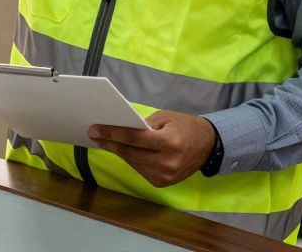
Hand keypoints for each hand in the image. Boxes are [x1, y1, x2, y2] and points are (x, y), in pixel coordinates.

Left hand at [88, 110, 216, 186]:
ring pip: (132, 162)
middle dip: (110, 143)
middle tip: (94, 134)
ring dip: (118, 151)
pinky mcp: (163, 183)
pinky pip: (140, 169)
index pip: (134, 138)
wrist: (208, 146)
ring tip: (104, 141)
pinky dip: (131, 160)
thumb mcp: (165, 118)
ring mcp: (165, 176)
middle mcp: (167, 163)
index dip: (112, 134)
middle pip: (130, 152)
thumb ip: (143, 124)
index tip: (94, 130)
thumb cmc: (184, 127)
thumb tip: (118, 128)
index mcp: (169, 143)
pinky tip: (122, 150)